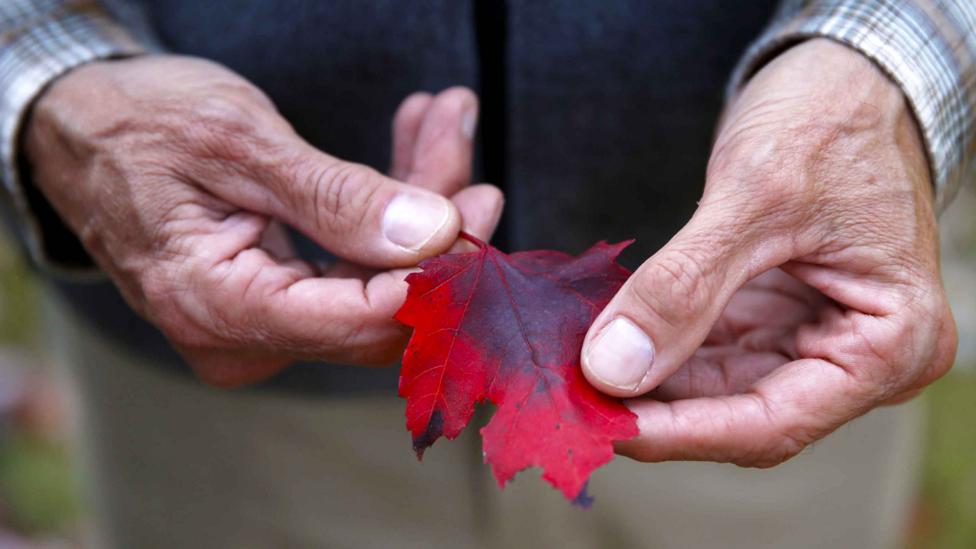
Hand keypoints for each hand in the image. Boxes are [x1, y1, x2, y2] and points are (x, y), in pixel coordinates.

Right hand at [25, 55, 502, 385]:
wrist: (79, 131)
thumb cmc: (138, 126)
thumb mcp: (237, 142)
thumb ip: (335, 198)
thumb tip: (433, 236)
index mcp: (220, 307)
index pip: (364, 318)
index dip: (437, 269)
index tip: (480, 202)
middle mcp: (243, 337)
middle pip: (380, 302)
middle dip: (433, 218)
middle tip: (458, 134)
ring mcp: (260, 326)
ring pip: (375, 281)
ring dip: (415, 201)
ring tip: (437, 120)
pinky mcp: (275, 302)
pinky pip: (352, 270)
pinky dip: (384, 211)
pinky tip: (408, 149)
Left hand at [580, 39, 956, 465]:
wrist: (847, 71)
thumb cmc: (830, 118)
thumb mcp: (758, 196)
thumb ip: (685, 286)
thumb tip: (614, 368)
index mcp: (892, 343)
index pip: (773, 423)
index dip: (681, 432)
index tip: (607, 429)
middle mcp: (858, 355)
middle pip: (740, 412)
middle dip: (655, 407)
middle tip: (575, 401)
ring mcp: (813, 335)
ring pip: (716, 384)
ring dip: (647, 378)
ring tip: (578, 372)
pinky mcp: (774, 312)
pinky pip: (708, 345)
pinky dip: (658, 343)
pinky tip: (606, 339)